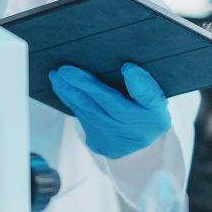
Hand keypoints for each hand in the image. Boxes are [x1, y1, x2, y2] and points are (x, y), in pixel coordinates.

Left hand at [48, 63, 170, 159]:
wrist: (139, 144)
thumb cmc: (147, 112)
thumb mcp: (156, 99)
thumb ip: (145, 85)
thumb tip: (127, 68)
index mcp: (151, 116)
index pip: (145, 97)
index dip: (136, 83)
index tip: (127, 67)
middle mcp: (132, 130)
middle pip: (105, 105)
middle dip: (82, 86)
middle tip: (64, 70)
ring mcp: (114, 140)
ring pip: (88, 112)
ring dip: (69, 93)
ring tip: (56, 77)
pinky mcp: (99, 144)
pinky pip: (83, 119)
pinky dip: (71, 102)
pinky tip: (61, 89)